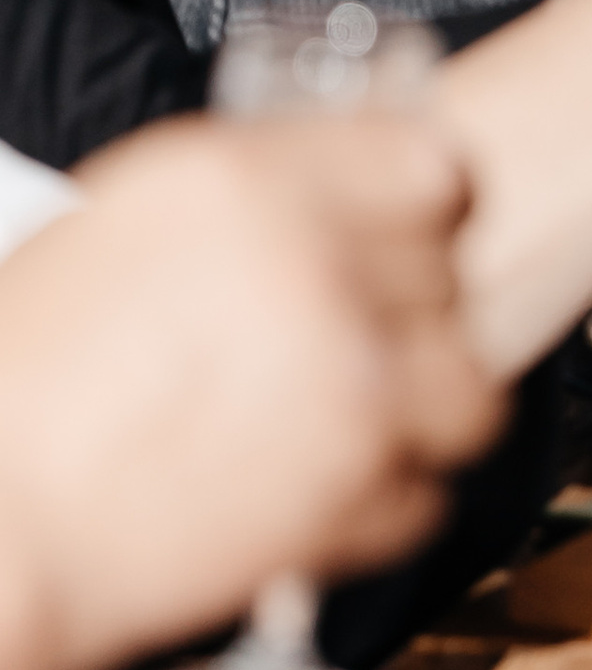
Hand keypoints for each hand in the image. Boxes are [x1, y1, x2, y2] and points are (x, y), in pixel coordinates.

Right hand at [0, 112, 500, 669]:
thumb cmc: (23, 386)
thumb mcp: (123, 229)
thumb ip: (247, 200)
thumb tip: (337, 192)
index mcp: (244, 181)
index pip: (426, 164)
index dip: (427, 208)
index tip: (416, 236)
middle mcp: (313, 266)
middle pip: (449, 275)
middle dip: (409, 316)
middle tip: (346, 349)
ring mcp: (351, 380)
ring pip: (469, 386)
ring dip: (422, 412)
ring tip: (352, 425)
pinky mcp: (359, 488)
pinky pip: (429, 490)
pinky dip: (380, 505)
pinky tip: (307, 493)